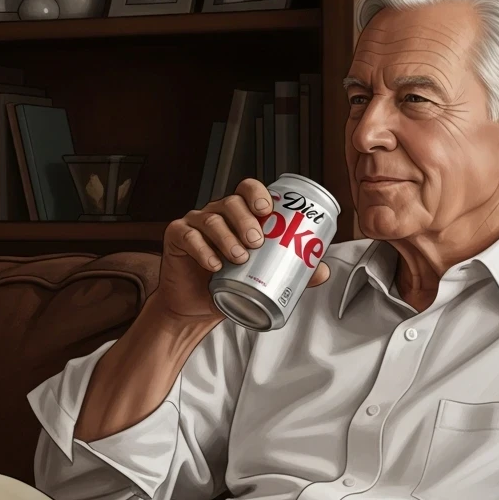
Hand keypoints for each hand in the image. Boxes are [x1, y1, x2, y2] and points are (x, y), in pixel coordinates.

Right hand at [154, 178, 330, 322]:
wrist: (196, 308)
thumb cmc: (228, 286)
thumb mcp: (262, 279)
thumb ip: (292, 272)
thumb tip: (322, 271)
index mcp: (239, 216)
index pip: (247, 191)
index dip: (257, 193)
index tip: (267, 209)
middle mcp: (217, 214)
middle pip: (230, 202)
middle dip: (246, 219)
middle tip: (257, 241)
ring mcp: (195, 224)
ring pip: (211, 219)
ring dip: (228, 237)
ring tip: (239, 257)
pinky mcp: (176, 237)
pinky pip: (189, 236)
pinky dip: (203, 250)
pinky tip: (214, 264)